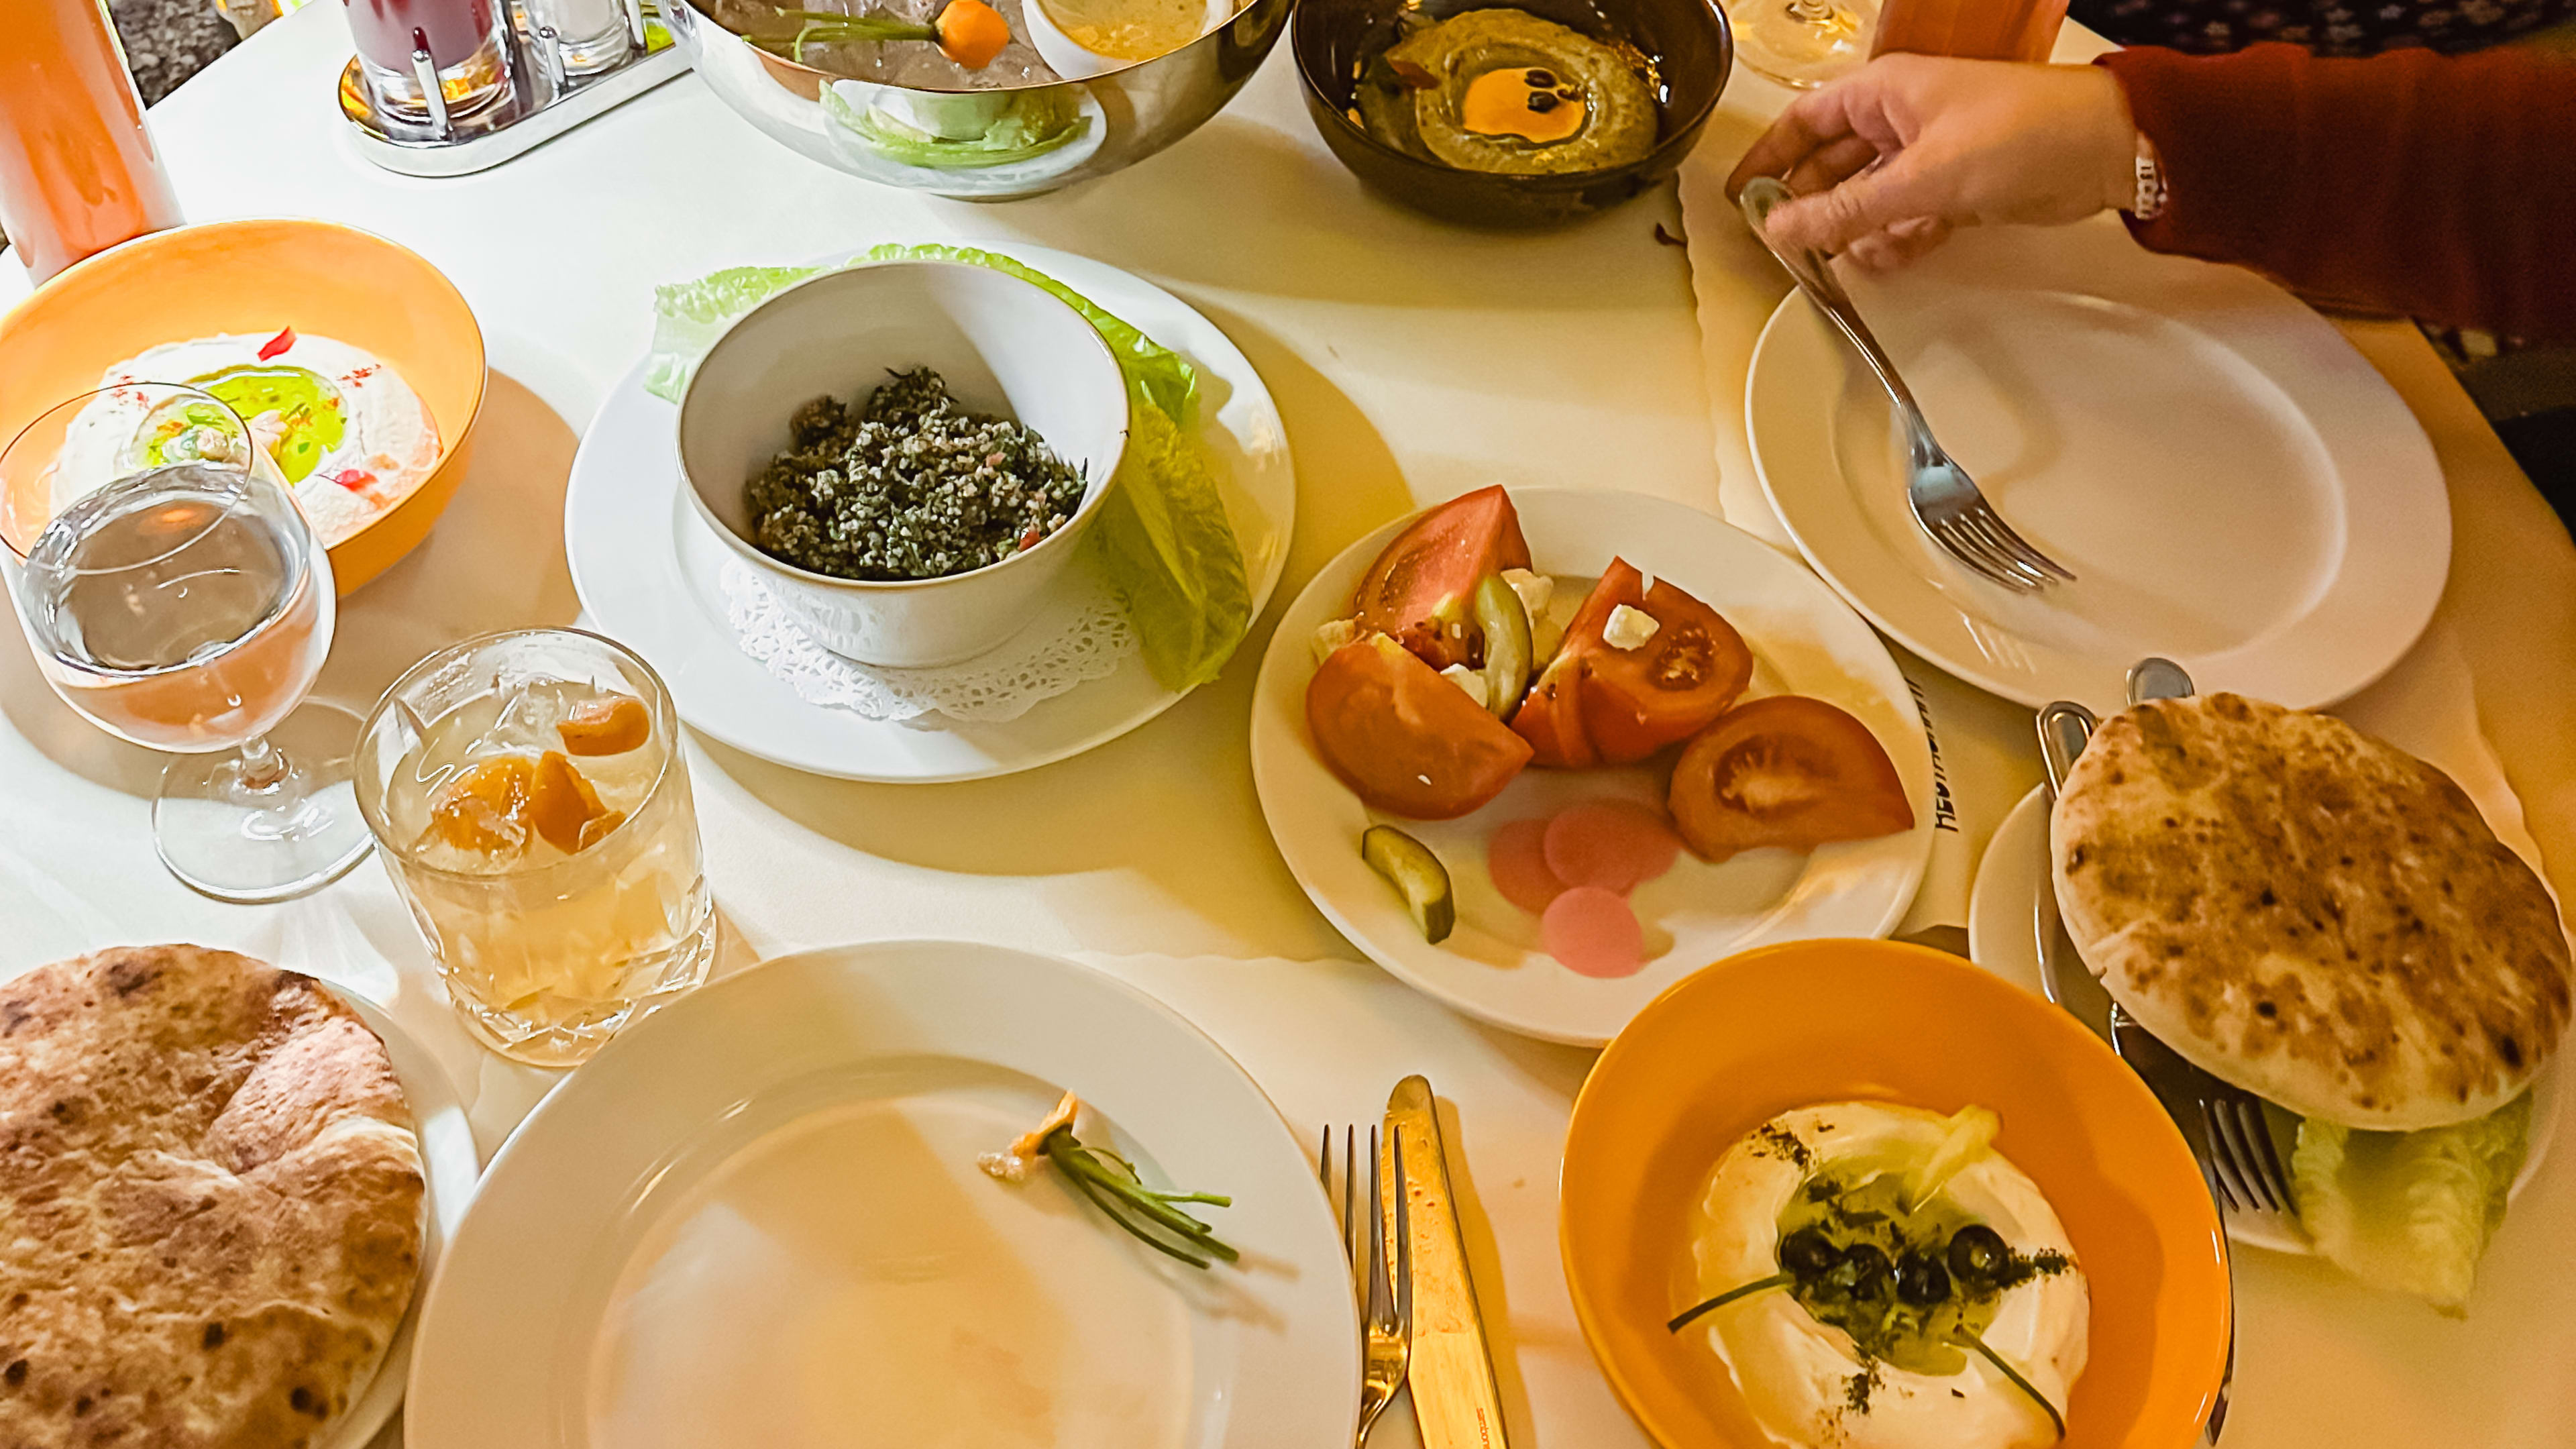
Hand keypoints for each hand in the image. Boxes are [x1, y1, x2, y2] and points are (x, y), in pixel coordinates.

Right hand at [1728, 55, 2142, 269]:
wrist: (2105, 148)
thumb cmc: (2021, 132)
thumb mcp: (1920, 177)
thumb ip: (1845, 209)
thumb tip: (1781, 228)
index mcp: (1883, 93)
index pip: (1803, 123)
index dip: (1769, 159)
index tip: (1741, 197)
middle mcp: (1901, 120)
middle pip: (1832, 165)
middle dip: (1813, 205)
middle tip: (1791, 245)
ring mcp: (1929, 154)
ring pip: (1868, 197)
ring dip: (1858, 230)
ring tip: (1853, 254)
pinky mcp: (1957, 188)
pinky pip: (1906, 216)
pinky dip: (1897, 238)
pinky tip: (1893, 253)